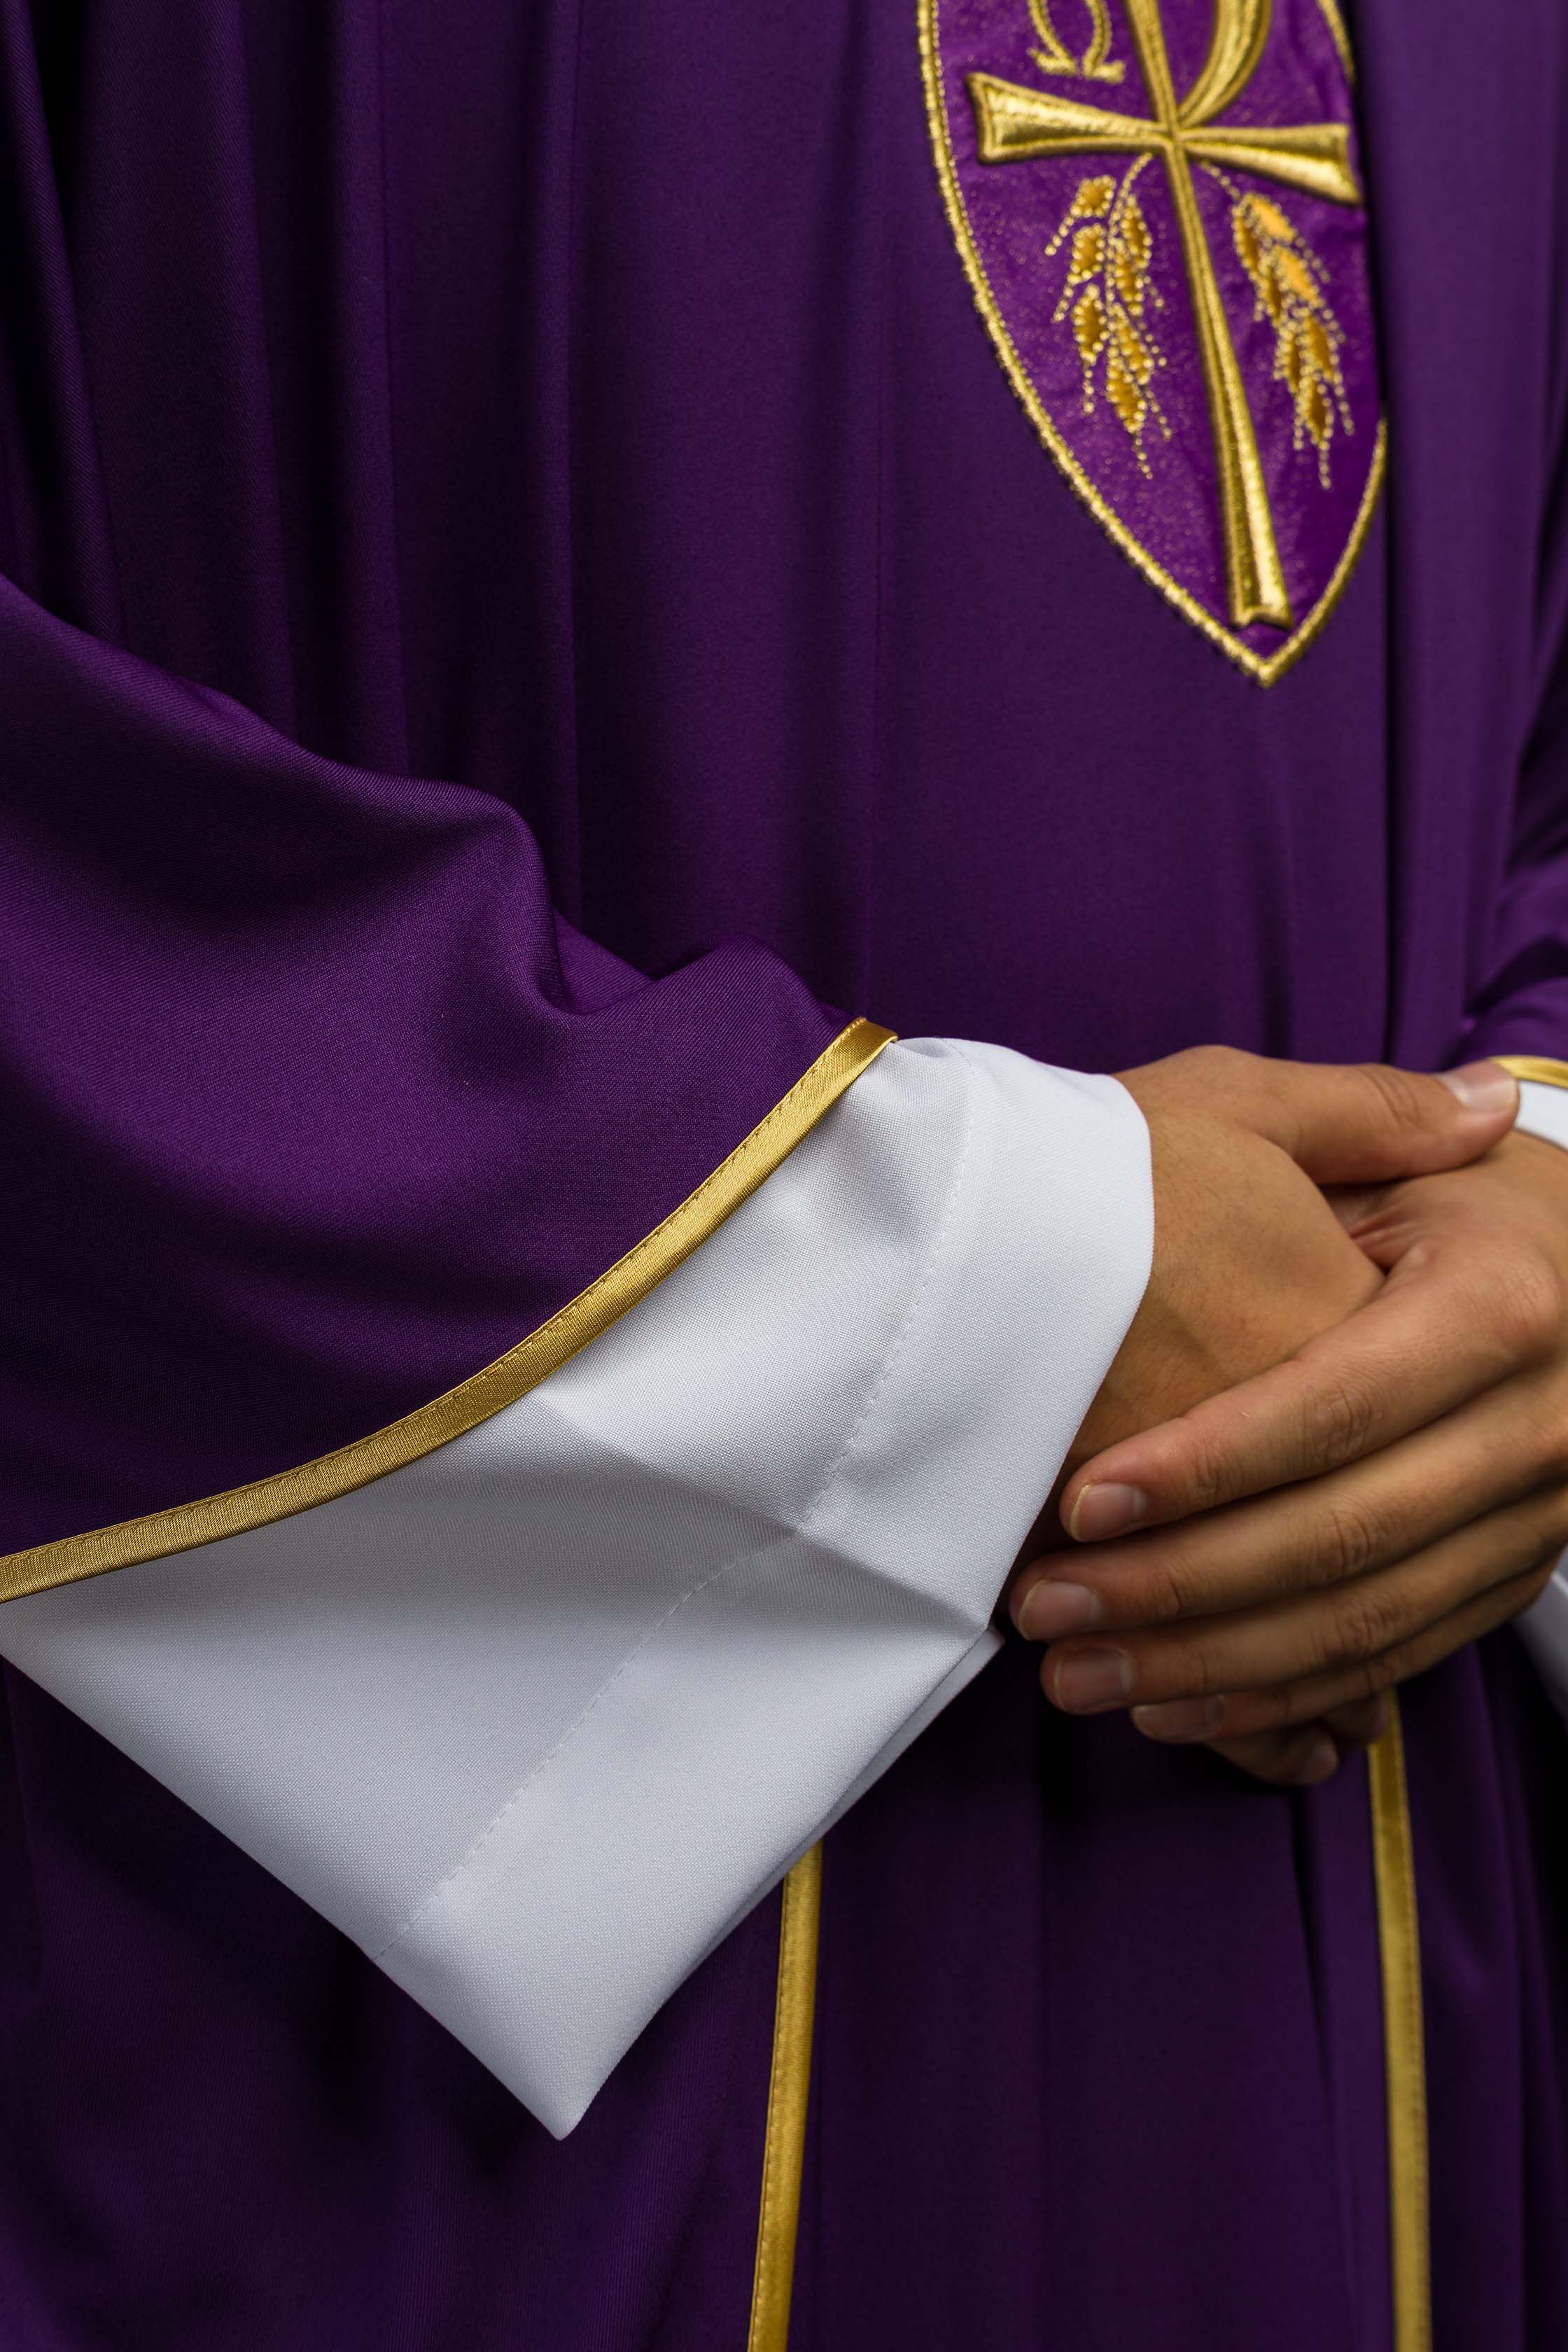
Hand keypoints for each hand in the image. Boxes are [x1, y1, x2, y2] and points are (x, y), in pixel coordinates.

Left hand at [1021, 1093, 1566, 1788]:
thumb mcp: (1401, 1147)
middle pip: (1342, 1537)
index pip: (1336, 1408)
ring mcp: (1537, 1520)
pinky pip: (1394, 1659)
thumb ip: (1373, 1115)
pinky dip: (1280, 1696)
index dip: (1207, 1465)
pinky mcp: (1510, 1577)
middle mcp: (1540, 1429)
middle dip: (1179, 1587)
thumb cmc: (1451, 1198)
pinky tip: (1171, 1708)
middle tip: (1046, 1609)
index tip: (1082, 1503)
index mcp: (1503, 1308)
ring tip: (1078, 1674)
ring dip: (1209, 1665)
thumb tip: (1460, 1093)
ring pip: (1364, 1622)